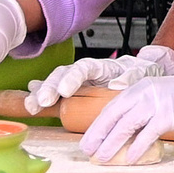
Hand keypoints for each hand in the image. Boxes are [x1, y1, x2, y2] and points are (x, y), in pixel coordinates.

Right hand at [24, 44, 173, 112]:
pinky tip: (30, 102)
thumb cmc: (140, 74)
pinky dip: (40, 96)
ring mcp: (76, 82)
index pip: (84, 68)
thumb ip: (132, 76)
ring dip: (41, 94)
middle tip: (43, 102)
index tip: (64, 90)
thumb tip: (119, 83)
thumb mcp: (142, 73)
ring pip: (53, 82)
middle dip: (50, 87)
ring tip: (32, 106)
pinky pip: (53, 92)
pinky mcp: (72, 92)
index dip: (72, 78)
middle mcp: (85, 72)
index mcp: (102, 66)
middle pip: (63, 74)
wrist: (140, 76)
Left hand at [80, 56, 173, 164]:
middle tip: (89, 152)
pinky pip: (148, 134)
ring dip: (112, 144)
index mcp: (139, 88)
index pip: (111, 108)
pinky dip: (137, 148)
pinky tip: (131, 158)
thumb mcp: (159, 96)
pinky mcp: (169, 115)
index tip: (88, 141)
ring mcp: (157, 104)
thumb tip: (124, 132)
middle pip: (114, 117)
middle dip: (98, 136)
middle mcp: (144, 93)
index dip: (97, 126)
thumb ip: (142, 109)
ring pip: (126, 126)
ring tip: (103, 158)